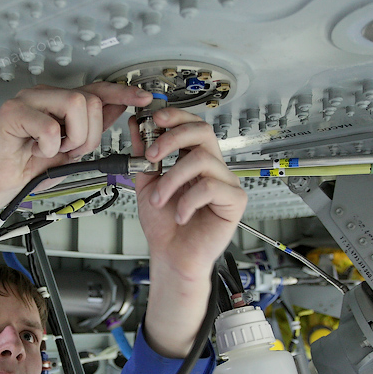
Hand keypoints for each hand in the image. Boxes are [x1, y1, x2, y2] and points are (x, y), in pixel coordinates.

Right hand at [0, 82, 151, 195]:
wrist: (1, 184)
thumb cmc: (30, 167)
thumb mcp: (72, 149)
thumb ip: (92, 126)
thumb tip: (118, 107)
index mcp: (58, 101)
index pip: (96, 89)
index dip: (122, 92)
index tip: (143, 98)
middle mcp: (44, 95)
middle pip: (89, 100)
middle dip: (87, 135)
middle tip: (68, 150)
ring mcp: (27, 99)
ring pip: (75, 105)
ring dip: (71, 139)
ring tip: (51, 149)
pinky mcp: (12, 111)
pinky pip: (50, 127)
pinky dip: (48, 147)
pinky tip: (34, 150)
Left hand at [128, 107, 246, 356]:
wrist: (171, 257)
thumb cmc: (164, 226)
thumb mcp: (146, 184)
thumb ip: (143, 155)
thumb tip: (138, 125)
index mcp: (193, 160)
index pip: (192, 125)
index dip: (176, 117)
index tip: (155, 119)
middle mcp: (212, 168)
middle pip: (203, 132)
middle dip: (172, 139)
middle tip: (151, 157)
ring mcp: (225, 183)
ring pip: (202, 159)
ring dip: (172, 178)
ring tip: (159, 199)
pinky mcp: (234, 201)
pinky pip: (211, 187)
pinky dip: (188, 201)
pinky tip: (180, 215)